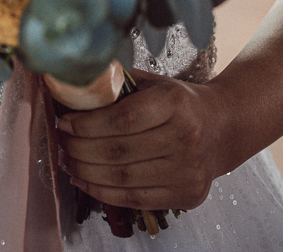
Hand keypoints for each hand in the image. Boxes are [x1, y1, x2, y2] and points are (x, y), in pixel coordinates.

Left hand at [56, 69, 222, 212]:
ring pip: (124, 178)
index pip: (123, 119)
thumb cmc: (180, 102)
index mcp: (175, 103)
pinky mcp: (187, 195)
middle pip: (120, 151)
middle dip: (80, 148)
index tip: (65, 122)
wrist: (222, 128)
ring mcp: (188, 171)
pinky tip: (85, 180)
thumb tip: (74, 86)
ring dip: (87, 172)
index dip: (88, 124)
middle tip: (61, 142)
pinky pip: (136, 199)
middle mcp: (185, 138)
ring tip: (67, 161)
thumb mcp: (154, 83)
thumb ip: (120, 85)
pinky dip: (104, 192)